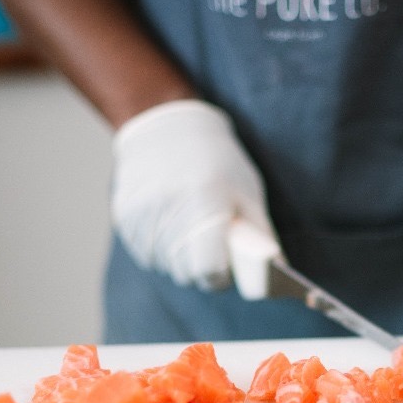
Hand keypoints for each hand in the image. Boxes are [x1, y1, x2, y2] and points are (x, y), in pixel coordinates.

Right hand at [111, 99, 278, 287]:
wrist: (166, 127)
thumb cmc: (216, 161)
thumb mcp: (247, 191)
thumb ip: (260, 234)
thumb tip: (277, 270)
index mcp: (206, 201)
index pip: (208, 269)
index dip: (220, 276)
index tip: (225, 269)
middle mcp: (170, 208)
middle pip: (185, 274)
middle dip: (201, 269)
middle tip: (210, 247)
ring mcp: (142, 213)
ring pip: (164, 266)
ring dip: (179, 259)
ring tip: (188, 228)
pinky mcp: (124, 216)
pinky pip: (146, 254)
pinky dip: (159, 248)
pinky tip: (168, 223)